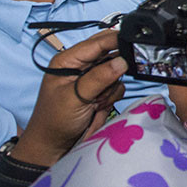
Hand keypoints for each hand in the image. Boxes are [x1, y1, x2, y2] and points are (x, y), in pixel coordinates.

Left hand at [13, 30, 126, 166]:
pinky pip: (117, 87)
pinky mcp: (100, 91)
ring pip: (116, 72)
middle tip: (108, 83)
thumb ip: (99, 78)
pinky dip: (111, 98)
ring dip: (109, 89)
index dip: (115, 40)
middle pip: (109, 53)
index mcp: (68, 60)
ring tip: (94, 103)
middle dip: (112, 69)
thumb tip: (122, 61)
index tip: (133, 42)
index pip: (97, 42)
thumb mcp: (75, 97)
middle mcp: (81, 66)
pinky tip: (97, 107)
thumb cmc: (53, 121)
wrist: (53, 147)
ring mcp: (92, 79)